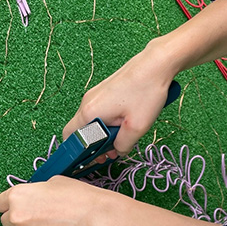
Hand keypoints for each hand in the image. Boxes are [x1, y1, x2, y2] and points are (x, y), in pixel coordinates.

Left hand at [0, 176, 110, 225]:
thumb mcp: (50, 182)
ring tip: (46, 223)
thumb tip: (30, 198)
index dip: (8, 204)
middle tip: (34, 214)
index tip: (15, 205)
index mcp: (17, 196)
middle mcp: (16, 216)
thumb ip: (33, 192)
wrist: (93, 216)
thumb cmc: (76, 196)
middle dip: (17, 218)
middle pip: (5, 221)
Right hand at [62, 0, 226, 159]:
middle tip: (110, 154)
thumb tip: (116, 151)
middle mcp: (86, 103)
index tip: (93, 162)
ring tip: (121, 139)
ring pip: (91, 122)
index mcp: (89, 112)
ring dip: (102, 135)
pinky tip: (124, 124)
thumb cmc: (146, 93)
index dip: (78, 154)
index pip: (70, 138)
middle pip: (79, 131)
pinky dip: (106, 123)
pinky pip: (99, 113)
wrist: (156, 64)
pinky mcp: (104, 91)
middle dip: (93, 146)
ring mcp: (94, 95)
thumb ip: (122, 146)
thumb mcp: (136, 128)